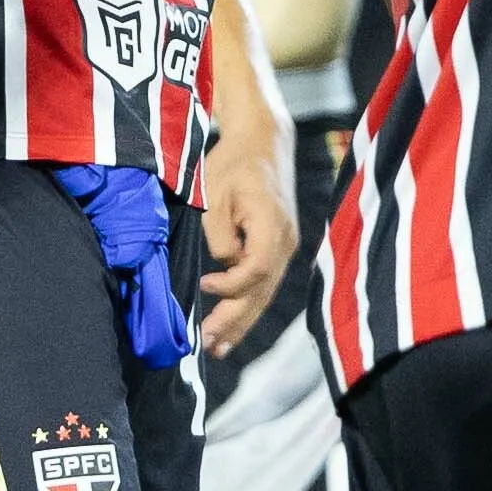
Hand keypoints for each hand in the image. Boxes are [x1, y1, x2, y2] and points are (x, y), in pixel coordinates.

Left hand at [194, 113, 288, 354]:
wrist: (263, 141)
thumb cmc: (234, 163)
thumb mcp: (216, 193)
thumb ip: (219, 235)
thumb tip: (222, 265)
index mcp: (272, 226)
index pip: (256, 270)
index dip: (231, 286)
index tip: (204, 285)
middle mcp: (286, 241)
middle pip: (262, 292)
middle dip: (234, 321)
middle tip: (207, 344)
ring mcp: (287, 246)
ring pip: (265, 293)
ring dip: (242, 322)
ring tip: (219, 348)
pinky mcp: (280, 247)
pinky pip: (265, 284)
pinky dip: (248, 306)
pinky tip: (233, 326)